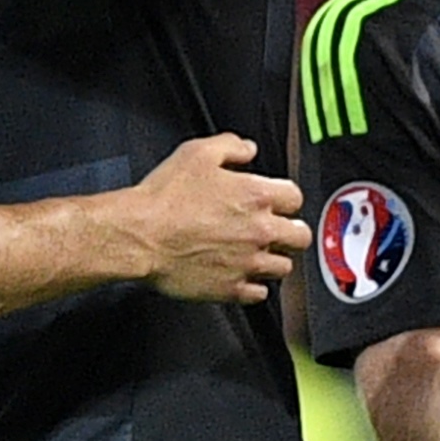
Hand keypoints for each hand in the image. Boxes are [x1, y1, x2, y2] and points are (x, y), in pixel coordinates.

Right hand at [122, 135, 308, 302]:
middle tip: (276, 230)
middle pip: (300, 236)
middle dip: (290, 231)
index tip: (275, 201)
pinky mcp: (231, 289)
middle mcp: (259, 231)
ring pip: (283, 268)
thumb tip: (247, 149)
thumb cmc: (163, 198)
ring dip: (273, 259)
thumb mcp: (196, 153)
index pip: (295, 197)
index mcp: (257, 196)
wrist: (139, 236)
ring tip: (257, 254)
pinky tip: (240, 275)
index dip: (284, 198)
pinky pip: (259, 294)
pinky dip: (253, 286)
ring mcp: (247, 263)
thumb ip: (230, 146)